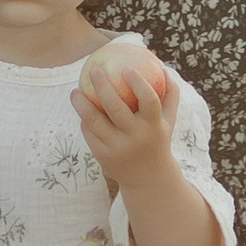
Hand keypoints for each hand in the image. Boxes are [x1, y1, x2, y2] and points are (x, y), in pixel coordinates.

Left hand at [70, 47, 179, 189]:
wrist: (149, 179)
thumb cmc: (157, 139)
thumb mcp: (168, 120)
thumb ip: (169, 93)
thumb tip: (161, 65)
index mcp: (154, 126)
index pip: (148, 101)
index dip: (138, 83)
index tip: (126, 68)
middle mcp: (136, 138)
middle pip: (116, 108)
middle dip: (103, 86)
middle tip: (94, 70)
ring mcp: (118, 149)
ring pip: (95, 122)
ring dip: (81, 104)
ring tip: (75, 90)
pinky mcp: (103, 158)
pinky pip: (90, 133)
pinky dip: (85, 120)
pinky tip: (80, 108)